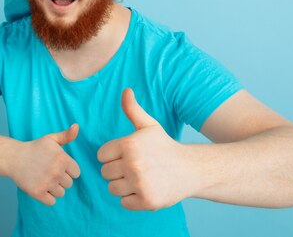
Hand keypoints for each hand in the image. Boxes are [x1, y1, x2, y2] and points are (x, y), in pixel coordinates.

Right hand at [10, 124, 80, 205]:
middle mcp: (56, 171)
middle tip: (48, 171)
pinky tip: (40, 186)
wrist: (14, 157)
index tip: (57, 165)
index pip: (76, 173)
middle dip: (60, 179)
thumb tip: (77, 126)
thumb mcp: (51, 139)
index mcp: (63, 159)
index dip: (68, 170)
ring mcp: (47, 183)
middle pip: (69, 184)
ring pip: (61, 193)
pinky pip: (51, 202)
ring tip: (44, 178)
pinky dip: (47, 197)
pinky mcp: (38, 193)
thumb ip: (66, 135)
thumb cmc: (35, 148)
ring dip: (54, 188)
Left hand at [97, 88, 198, 210]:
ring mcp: (140, 184)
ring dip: (122, 186)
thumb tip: (126, 90)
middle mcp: (133, 164)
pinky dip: (131, 199)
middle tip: (133, 168)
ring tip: (138, 178)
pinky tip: (144, 189)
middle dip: (116, 171)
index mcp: (129, 144)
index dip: (111, 156)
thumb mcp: (149, 126)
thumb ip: (133, 109)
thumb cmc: (164, 146)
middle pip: (105, 173)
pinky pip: (123, 202)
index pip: (101, 155)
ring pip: (112, 189)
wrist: (191, 169)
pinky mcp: (146, 201)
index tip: (125, 155)